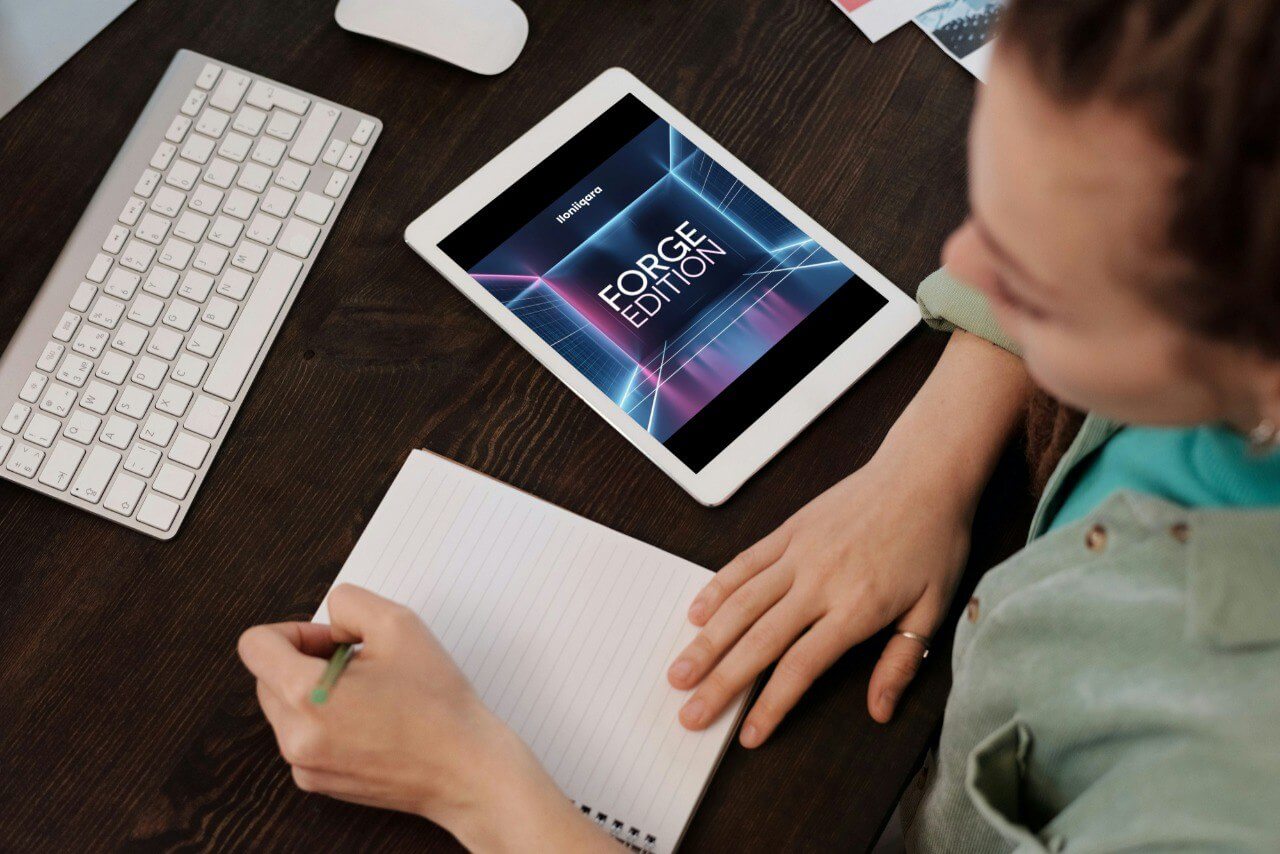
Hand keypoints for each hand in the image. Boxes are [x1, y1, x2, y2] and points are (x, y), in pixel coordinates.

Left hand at [238, 584, 607, 852]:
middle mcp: (293, 736)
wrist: (465, 769)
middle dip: (307, 660)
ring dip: (316, 690)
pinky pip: (302, 735)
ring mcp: (303, 764)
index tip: (332, 640)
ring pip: (284, 706)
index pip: (255, 644)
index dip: (294, 630)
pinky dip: (326, 721)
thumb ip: (348, 602)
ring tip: (370, 694)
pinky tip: (371, 721)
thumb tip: (327, 622)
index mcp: (304, 695)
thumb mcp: (398, 623)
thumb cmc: (437, 701)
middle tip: (361, 663)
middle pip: (267, 675)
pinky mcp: (316, 782)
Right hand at [668, 457, 971, 746]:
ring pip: (741, 603)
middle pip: (759, 641)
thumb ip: (901, 661)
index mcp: (857, 606)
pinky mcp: (788, 530)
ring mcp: (799, 552)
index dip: (770, 704)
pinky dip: (716, 588)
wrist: (923, 473)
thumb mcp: (934, 607)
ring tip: (678, 672)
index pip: (801, 666)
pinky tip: (694, 614)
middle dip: (720, 682)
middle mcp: (819, 581)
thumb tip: (879, 711)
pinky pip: (744, 562)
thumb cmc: (933, 540)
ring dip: (705, 641)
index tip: (748, 735)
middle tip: (688, 714)